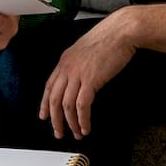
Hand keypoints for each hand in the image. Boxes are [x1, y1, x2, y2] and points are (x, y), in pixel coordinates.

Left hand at [39, 14, 136, 139]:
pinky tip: (86, 127)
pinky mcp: (91, 80)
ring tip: (77, 133)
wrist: (120, 31)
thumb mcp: (86, 50)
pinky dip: (83, 119)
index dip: (45, 103)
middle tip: (59, 133)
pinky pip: (82, 105)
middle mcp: (67, 68)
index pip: (49, 86)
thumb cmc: (108, 38)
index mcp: (65, 60)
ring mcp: (77, 74)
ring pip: (66, 105)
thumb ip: (79, 64)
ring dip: (70, 123)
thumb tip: (80, 78)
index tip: (44, 116)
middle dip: (55, 119)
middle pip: (54, 99)